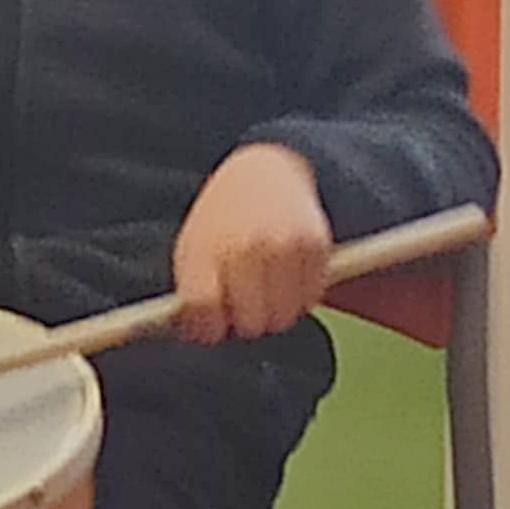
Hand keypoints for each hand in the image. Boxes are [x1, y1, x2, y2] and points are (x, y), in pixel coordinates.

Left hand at [171, 141, 332, 342]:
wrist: (265, 171)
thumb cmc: (222, 219)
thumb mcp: (193, 246)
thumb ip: (193, 292)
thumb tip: (201, 337)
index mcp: (207, 247)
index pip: (204, 308)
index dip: (207, 328)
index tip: (211, 328)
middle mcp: (245, 246)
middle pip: (250, 321)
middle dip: (244, 322)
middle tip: (242, 306)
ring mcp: (283, 246)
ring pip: (283, 317)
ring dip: (274, 313)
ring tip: (263, 291)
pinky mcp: (316, 245)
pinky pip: (311, 299)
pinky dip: (300, 298)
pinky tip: (286, 278)